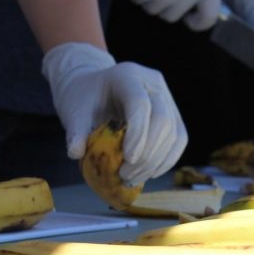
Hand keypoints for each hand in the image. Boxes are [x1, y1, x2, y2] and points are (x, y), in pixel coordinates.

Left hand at [42, 42, 187, 184]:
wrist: (96, 88)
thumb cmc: (85, 99)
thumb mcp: (74, 111)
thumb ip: (75, 131)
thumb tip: (75, 152)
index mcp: (127, 76)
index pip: (140, 104)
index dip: (138, 134)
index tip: (128, 160)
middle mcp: (152, 83)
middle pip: (162, 119)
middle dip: (148, 153)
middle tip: (126, 175)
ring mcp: (166, 97)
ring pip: (174, 133)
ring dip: (157, 161)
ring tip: (134, 178)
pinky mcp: (173, 113)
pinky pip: (179, 139)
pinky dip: (166, 160)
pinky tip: (149, 173)